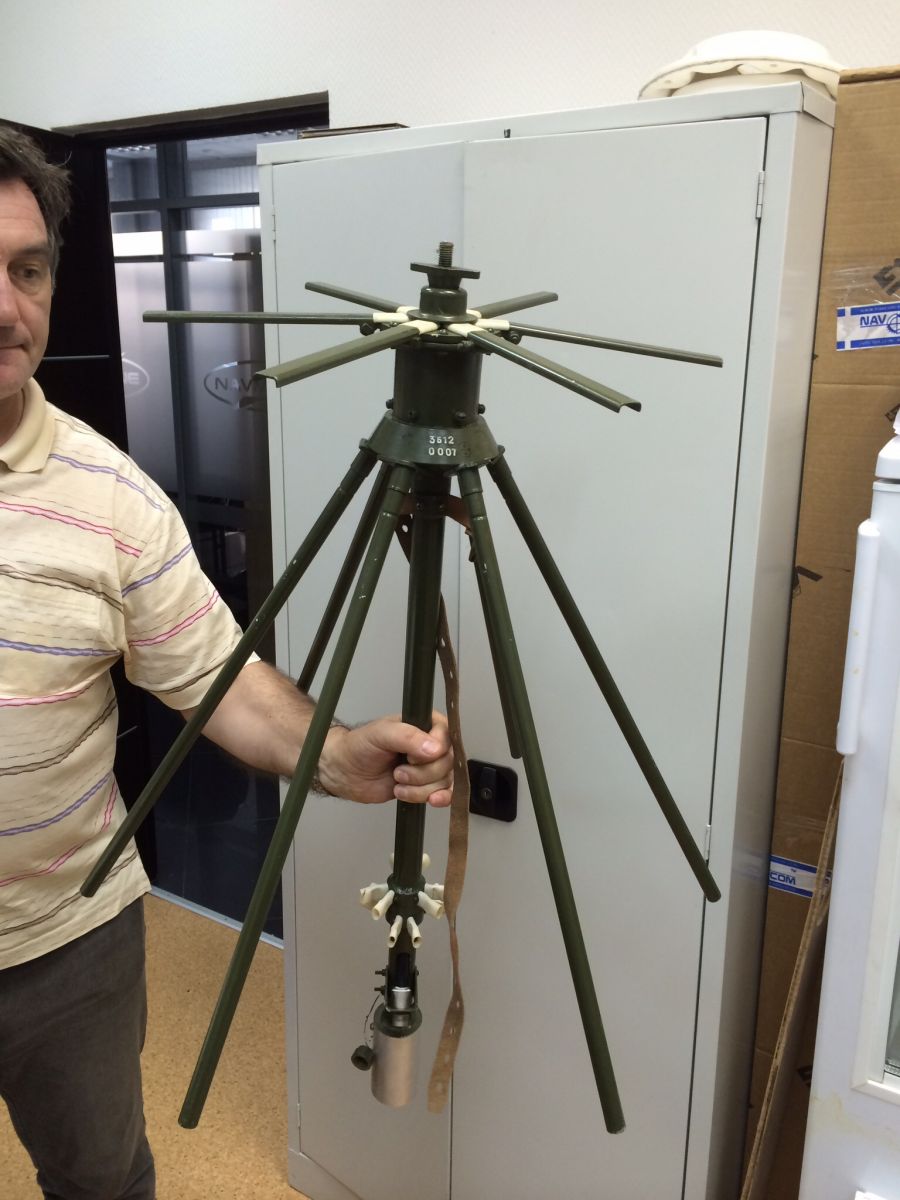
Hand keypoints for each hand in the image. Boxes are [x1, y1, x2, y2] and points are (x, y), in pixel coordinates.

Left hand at [317, 712, 452, 806]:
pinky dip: (439, 798)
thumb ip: (407, 737)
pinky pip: (443, 793)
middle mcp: (431, 744)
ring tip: (397, 784)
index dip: (434, 751)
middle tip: (397, 772)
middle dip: (422, 773)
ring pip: (444, 780)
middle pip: (447, 762)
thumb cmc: (360, 746)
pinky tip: (432, 800)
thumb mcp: (381, 734)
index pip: (446, 736)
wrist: (345, 773)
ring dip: (420, 788)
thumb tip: (436, 749)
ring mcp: (429, 766)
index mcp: (424, 724)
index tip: (410, 756)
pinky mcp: (425, 786)